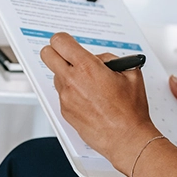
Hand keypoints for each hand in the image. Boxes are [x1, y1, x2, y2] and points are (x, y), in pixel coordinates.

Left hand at [40, 32, 159, 173]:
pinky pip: (62, 93)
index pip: (60, 41)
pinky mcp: (64, 110)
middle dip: (55, 52)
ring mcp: (65, 96)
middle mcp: (71, 80)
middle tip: (66, 56)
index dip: (62, 39)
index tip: (66, 42)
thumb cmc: (129, 111)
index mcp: (87, 67)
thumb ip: (111, 60)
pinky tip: (88, 98)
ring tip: (87, 83)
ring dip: (66, 74)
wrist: (125, 137)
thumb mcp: (130, 74)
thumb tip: (100, 58)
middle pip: (47, 55)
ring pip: (55, 75)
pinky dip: (71, 92)